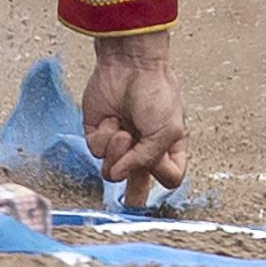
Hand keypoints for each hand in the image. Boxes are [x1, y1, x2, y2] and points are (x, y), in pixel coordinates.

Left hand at [81, 31, 187, 201]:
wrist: (130, 64)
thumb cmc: (156, 94)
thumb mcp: (166, 132)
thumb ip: (145, 162)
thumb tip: (117, 177)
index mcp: (168, 148)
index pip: (168, 179)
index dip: (162, 173)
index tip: (159, 160)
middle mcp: (143, 148)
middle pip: (138, 185)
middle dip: (133, 195)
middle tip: (129, 202)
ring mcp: (119, 142)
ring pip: (113, 170)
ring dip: (117, 152)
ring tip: (123, 130)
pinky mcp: (97, 132)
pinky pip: (96, 150)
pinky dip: (103, 136)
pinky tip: (110, 119)